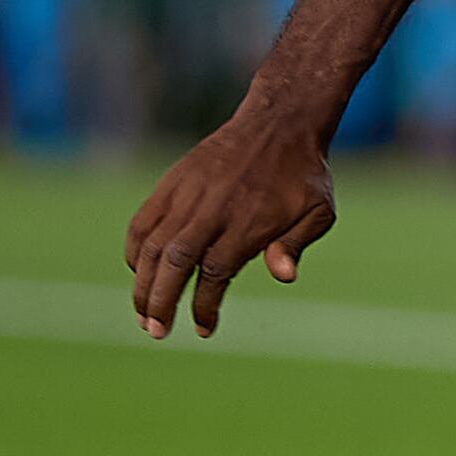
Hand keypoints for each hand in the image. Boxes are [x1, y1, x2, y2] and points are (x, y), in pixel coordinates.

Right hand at [124, 108, 337, 337]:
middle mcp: (213, 211)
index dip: (205, 306)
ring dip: (143, 284)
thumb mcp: (319, 211)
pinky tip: (138, 271)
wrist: (279, 123)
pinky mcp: (172, 183)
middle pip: (176, 263)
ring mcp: (188, 196)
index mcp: (249, 223)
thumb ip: (296, 244)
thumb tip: (284, 277)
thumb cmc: (303, 175)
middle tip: (156, 331)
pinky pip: (143, 222)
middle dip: (161, 302)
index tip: (203, 329)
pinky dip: (135, 249)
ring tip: (143, 314)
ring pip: (154, 246)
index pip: (216, 274)